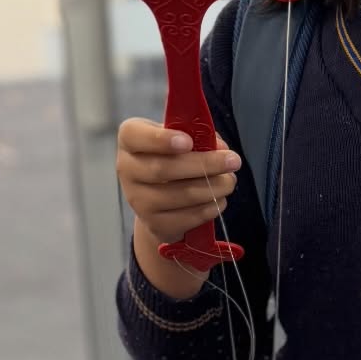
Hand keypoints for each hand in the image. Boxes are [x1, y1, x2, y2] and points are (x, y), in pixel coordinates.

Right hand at [117, 119, 239, 293]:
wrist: (161, 197)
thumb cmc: (174, 157)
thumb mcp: (183, 138)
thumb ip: (200, 137)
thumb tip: (220, 149)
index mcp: (130, 140)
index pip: (134, 135)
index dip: (160, 139)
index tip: (188, 142)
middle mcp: (127, 169)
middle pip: (164, 169)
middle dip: (205, 164)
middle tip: (233, 161)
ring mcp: (138, 200)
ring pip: (180, 195)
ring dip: (212, 188)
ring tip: (230, 182)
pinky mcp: (154, 223)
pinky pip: (186, 217)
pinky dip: (208, 208)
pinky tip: (219, 200)